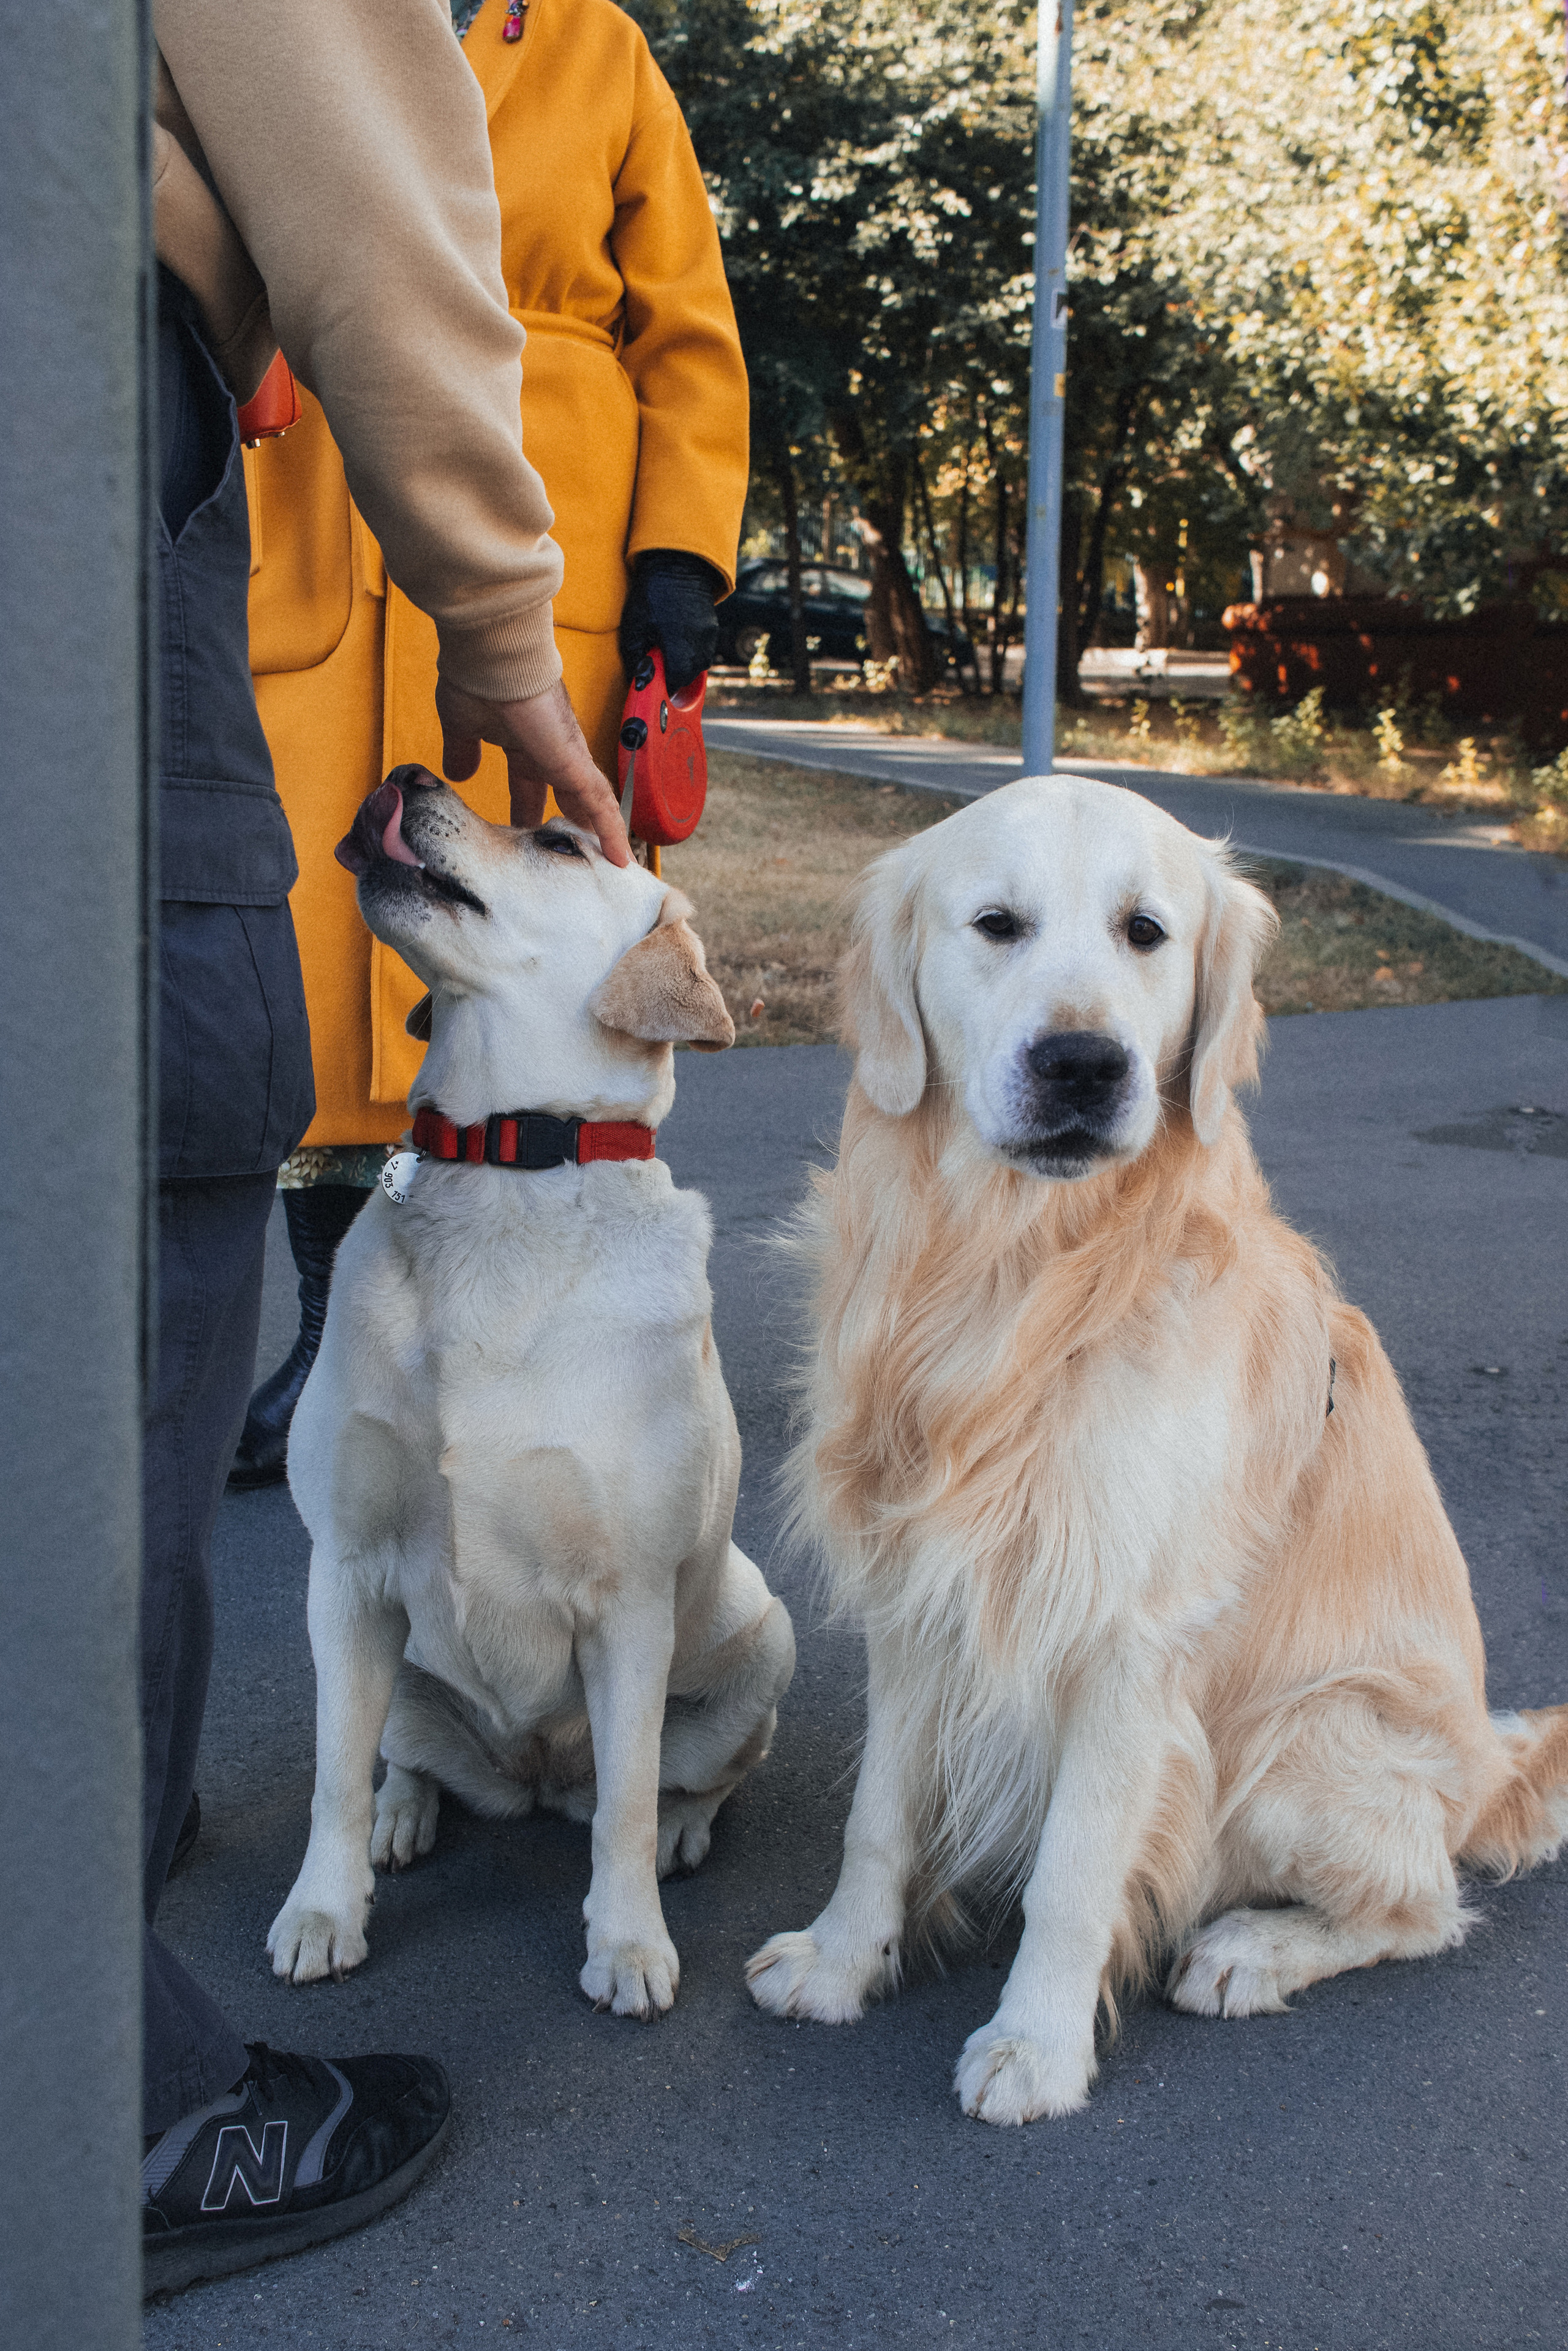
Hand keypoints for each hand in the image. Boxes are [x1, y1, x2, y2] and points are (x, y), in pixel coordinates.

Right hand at [435, 677, 630, 865]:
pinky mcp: (577, 763)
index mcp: (523, 740)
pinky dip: (612, 833)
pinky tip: (618, 860)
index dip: (531, 805)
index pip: (532, 780)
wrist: (491, 656)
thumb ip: (463, 750)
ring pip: (590, 802)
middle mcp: (550, 748)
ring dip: (597, 833)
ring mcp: (567, 755)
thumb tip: (458, 772)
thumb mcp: (462, 726)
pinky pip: (601, 805)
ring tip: (606, 864)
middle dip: (570, 822)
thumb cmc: (474, 679)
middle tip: (573, 851)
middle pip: (568, 794)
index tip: (525, 827)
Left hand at [618, 551, 721, 694]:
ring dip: (685, 664)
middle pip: (689, 675)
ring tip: (669, 652)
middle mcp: (699, 644)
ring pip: (699, 664)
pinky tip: (679, 639)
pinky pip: (704, 649)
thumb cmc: (652, 594)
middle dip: (674, 676)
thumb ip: (634, 657)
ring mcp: (709, 636)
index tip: (655, 682)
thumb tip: (638, 679)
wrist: (677, 564)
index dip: (664, 684)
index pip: (677, 680)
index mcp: (679, 646)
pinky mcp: (712, 627)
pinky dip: (692, 651)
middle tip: (659, 667)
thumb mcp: (634, 626)